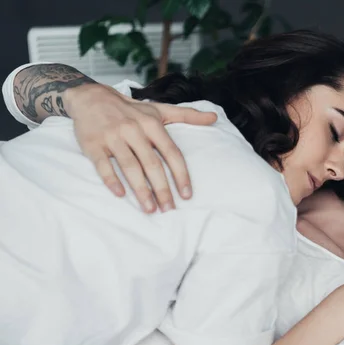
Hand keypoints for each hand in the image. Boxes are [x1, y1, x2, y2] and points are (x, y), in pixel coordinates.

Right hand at [64, 83, 217, 212]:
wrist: (91, 97)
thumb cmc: (130, 109)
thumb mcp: (159, 109)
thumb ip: (187, 115)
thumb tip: (214, 118)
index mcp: (152, 124)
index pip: (171, 153)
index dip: (180, 174)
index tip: (187, 195)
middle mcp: (134, 130)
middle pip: (152, 164)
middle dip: (162, 189)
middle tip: (169, 209)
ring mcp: (113, 137)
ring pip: (130, 167)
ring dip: (141, 190)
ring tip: (150, 209)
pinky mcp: (93, 144)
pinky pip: (103, 165)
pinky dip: (111, 180)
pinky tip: (121, 194)